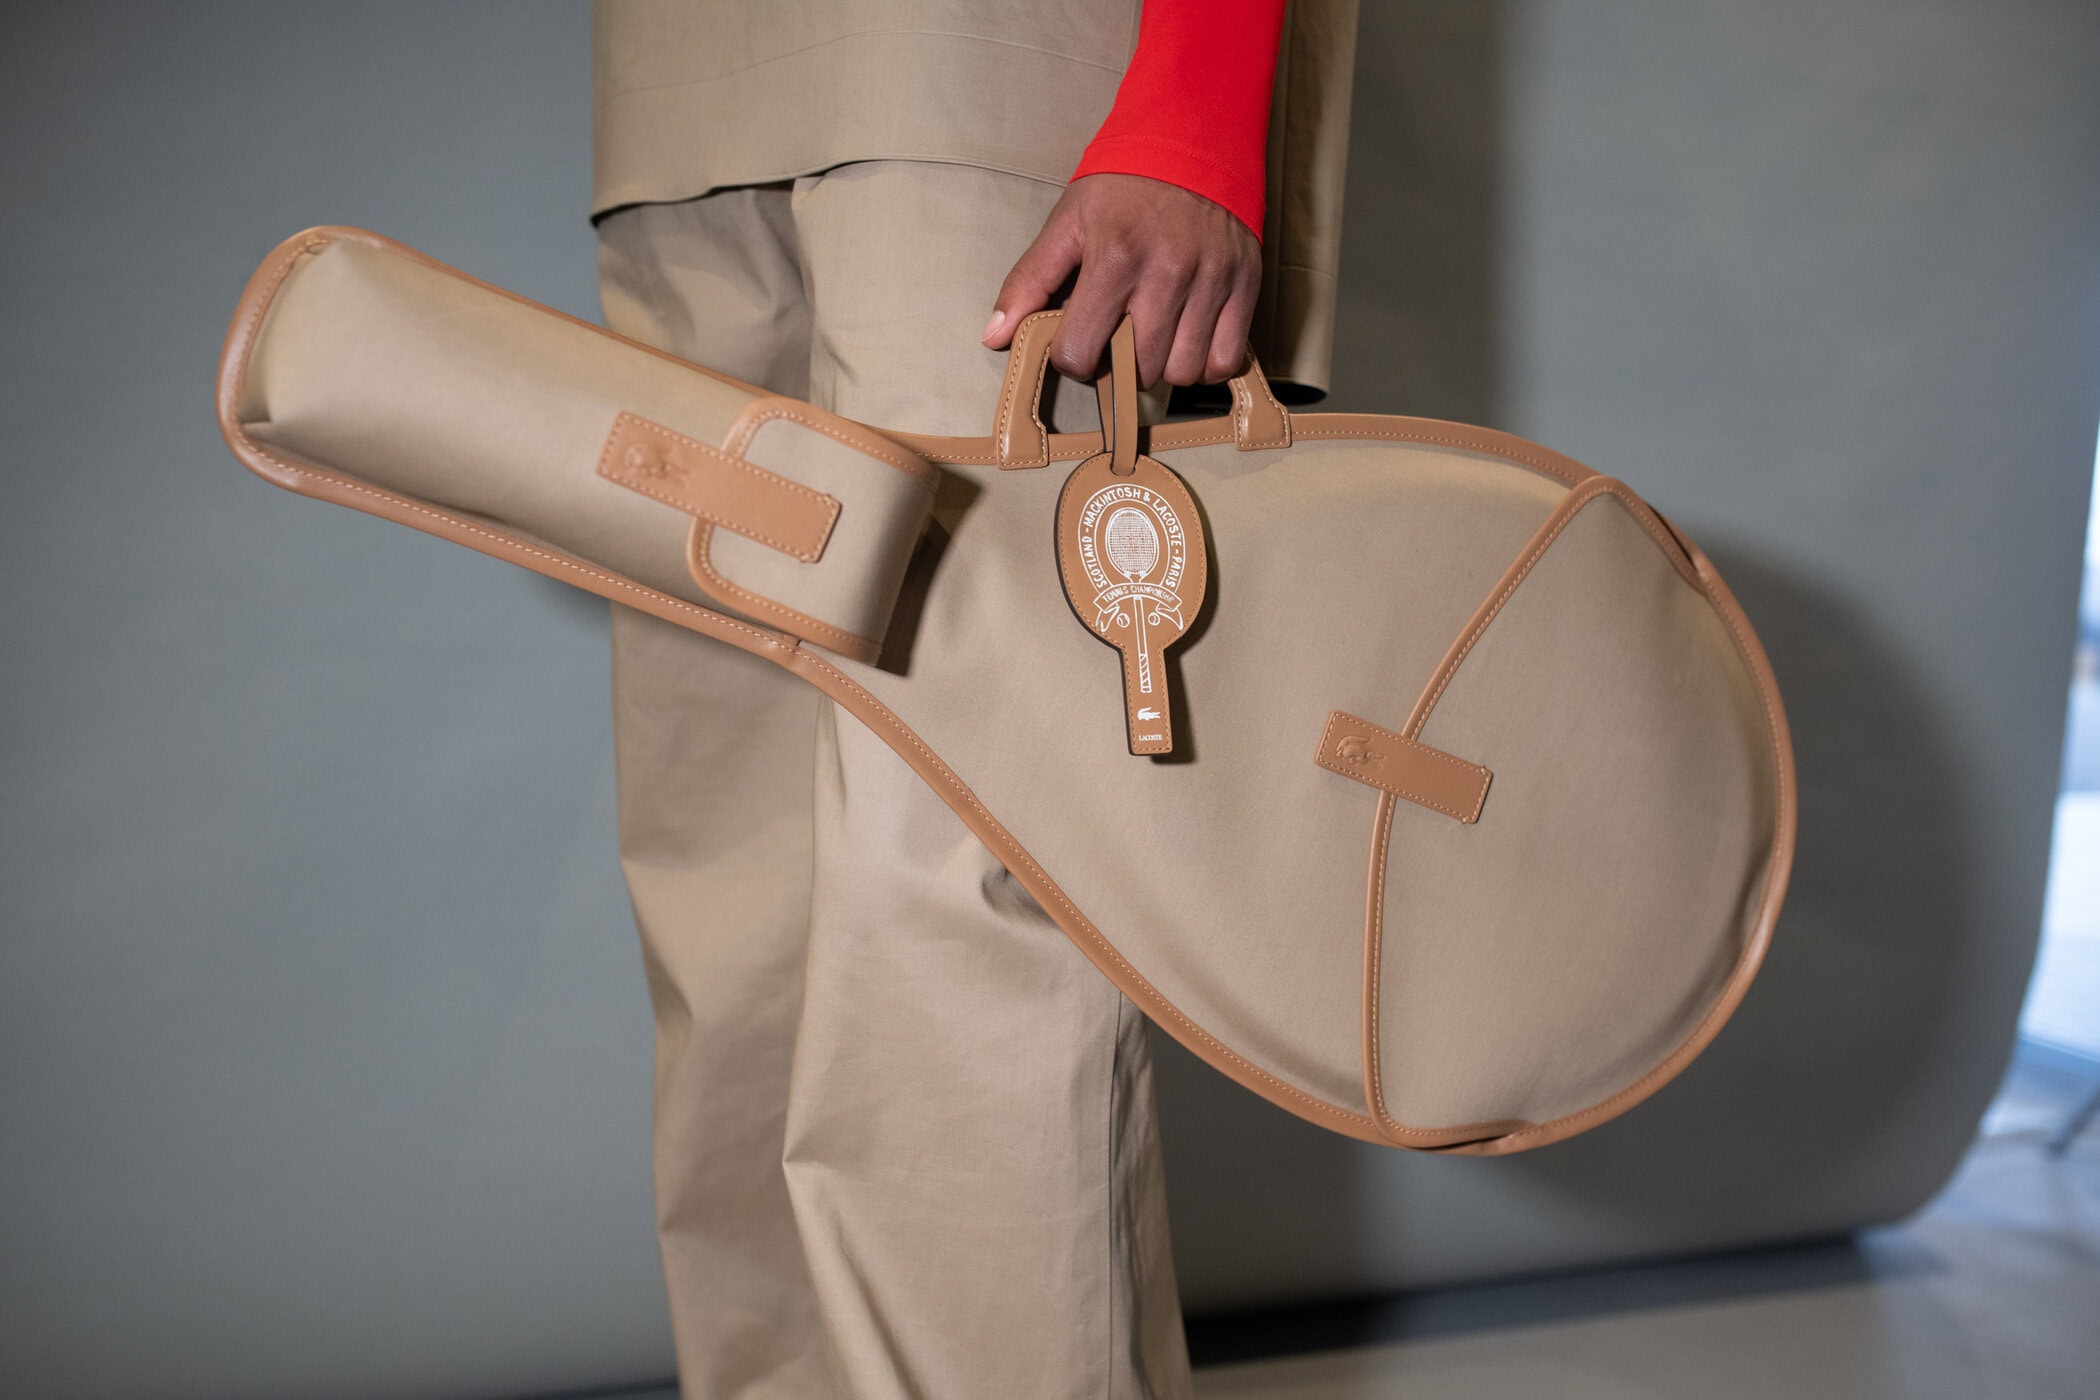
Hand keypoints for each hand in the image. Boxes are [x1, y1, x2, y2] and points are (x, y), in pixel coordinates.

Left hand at [982, 173, 1260, 388]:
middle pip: (1136, 369)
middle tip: (1117, 339)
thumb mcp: (1068, 222)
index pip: (1080, 351)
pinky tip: (1188, 343)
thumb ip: (1031, 280)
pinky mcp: (1246, 285)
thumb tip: (993, 337)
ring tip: (1155, 340)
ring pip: (1182, 371)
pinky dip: (1204, 365)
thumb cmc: (1124, 184)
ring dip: (1163, 368)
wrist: (1195, 136)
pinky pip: (1225, 360)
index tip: (1078, 340)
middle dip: (1119, 364)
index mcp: (1114, 257)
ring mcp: (1211, 280)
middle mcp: (1166, 272)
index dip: (1072, 357)